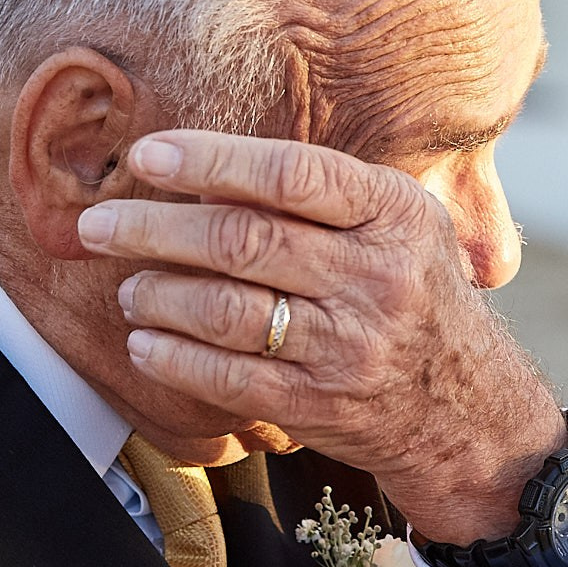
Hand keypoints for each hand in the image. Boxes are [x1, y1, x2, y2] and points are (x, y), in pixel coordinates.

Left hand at [76, 130, 563, 543]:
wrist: (469, 412)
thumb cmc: (416, 297)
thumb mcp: (404, 226)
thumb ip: (326, 194)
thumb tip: (207, 172)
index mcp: (395, 213)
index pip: (292, 173)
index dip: (211, 159)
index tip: (146, 154)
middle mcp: (377, 276)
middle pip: (244, 240)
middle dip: (155, 228)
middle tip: (98, 225)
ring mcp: (350, 346)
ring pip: (228, 310)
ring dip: (159, 295)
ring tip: (127, 285)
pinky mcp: (322, 404)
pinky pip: (229, 378)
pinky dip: (175, 358)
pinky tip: (144, 342)